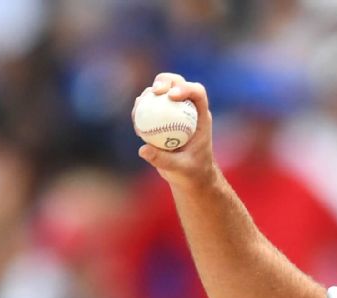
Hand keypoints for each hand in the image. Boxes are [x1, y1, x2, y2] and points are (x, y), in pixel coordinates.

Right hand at [135, 73, 216, 188]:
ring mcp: (173, 112)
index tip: (172, 95)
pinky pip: (149, 107)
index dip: (185, 88)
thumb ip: (163, 160)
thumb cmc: (192, 173)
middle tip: (155, 92)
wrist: (189, 177)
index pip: (197, 93)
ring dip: (149, 94)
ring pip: (160, 92)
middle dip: (165, 81)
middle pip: (177, 84)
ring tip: (139, 106)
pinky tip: (135, 117)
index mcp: (201, 117)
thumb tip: (143, 149)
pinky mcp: (160, 119)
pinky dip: (140, 108)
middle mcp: (188, 110)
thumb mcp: (181, 169)